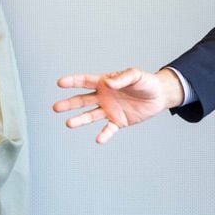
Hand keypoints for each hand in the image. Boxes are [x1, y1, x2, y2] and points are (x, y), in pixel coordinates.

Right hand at [52, 67, 183, 143]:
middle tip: (55, 107)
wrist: (159, 96)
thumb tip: (107, 83)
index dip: (72, 81)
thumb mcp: (136, 75)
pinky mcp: (118, 122)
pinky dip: (104, 134)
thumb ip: (122, 78)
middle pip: (82, 100)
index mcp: (105, 82)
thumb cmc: (146, 82)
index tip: (60, 83)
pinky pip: (108, 129)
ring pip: (91, 115)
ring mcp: (109, 110)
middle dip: (69, 103)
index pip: (85, 81)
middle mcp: (103, 97)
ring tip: (68, 124)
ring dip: (80, 120)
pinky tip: (98, 139)